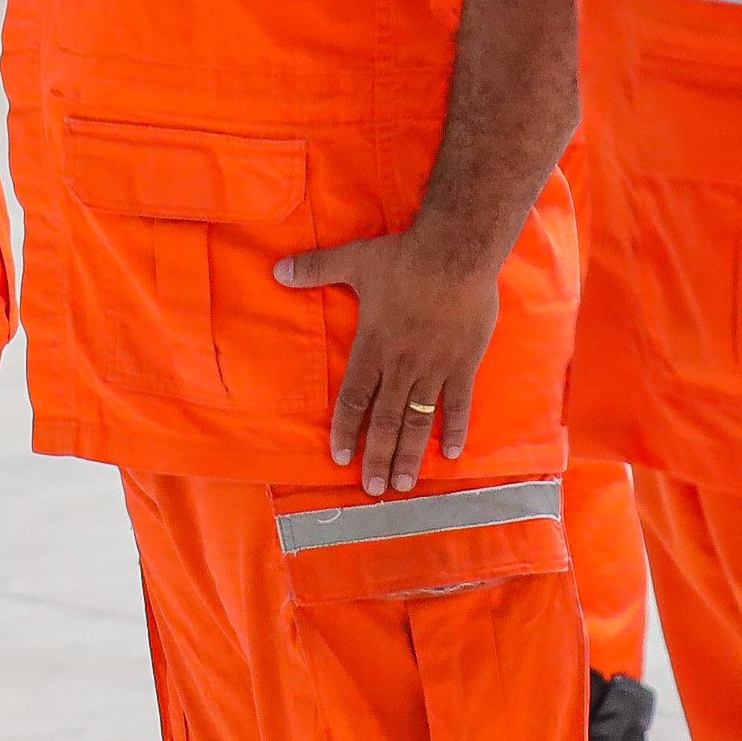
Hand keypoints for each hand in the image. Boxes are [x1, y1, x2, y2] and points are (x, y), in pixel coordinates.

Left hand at [278, 227, 502, 496]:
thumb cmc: (405, 257)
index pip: (354, 399)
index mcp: (373, 347)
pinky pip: (459, 405)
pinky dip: (455, 430)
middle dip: (377, 457)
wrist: (458, 252)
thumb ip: (316, 268)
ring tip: (404, 484)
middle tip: (373, 488)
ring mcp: (434, 368)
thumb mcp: (355, 260)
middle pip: (385, 420)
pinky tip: (450, 454)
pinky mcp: (463, 365)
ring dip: (410, 455)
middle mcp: (402, 366)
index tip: (339, 458)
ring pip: (419, 421)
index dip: (345, 430)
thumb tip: (277, 269)